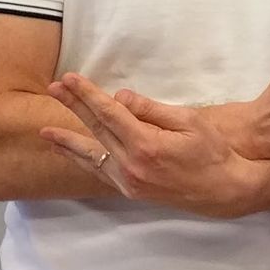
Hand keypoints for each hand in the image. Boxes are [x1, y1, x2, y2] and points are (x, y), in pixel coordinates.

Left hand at [40, 74, 269, 217]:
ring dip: (68, 141)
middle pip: (96, 130)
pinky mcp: (130, 190)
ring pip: (91, 156)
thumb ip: (152, 110)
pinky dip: (83, 161)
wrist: (223, 189)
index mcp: (146, 145)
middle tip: (55, 88)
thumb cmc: (212, 151)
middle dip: (73, 107)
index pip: (109, 113)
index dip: (88, 94)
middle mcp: (131, 166)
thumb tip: (120, 97)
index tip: (71, 78)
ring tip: (45, 131)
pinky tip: (71, 153)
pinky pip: (100, 172)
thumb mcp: (189, 122)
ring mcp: (128, 181)